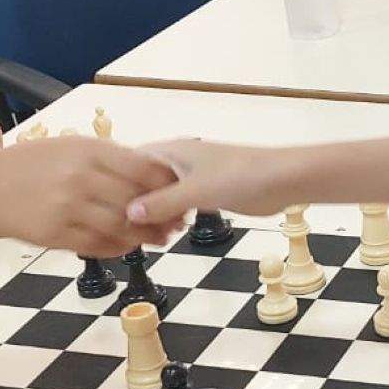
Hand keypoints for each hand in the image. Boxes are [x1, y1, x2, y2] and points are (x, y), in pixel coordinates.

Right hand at [0, 136, 180, 256]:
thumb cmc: (34, 165)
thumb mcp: (70, 146)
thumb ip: (109, 157)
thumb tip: (153, 168)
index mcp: (87, 151)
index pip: (143, 169)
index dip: (168, 183)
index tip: (181, 191)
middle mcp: (79, 178)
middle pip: (137, 201)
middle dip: (163, 214)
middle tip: (179, 221)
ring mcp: (68, 208)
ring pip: (122, 228)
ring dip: (147, 236)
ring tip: (161, 238)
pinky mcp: (58, 235)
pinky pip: (100, 246)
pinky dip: (121, 248)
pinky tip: (130, 246)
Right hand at [125, 137, 299, 227]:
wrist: (282, 180)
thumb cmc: (242, 176)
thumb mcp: (196, 191)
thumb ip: (162, 203)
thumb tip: (129, 214)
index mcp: (171, 151)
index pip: (130, 163)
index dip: (116, 184)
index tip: (106, 208)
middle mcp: (177, 161)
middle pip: (141, 181)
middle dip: (133, 204)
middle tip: (125, 230)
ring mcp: (191, 176)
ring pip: (160, 195)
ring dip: (153, 214)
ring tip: (145, 236)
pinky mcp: (205, 191)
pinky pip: (177, 204)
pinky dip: (170, 217)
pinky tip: (169, 233)